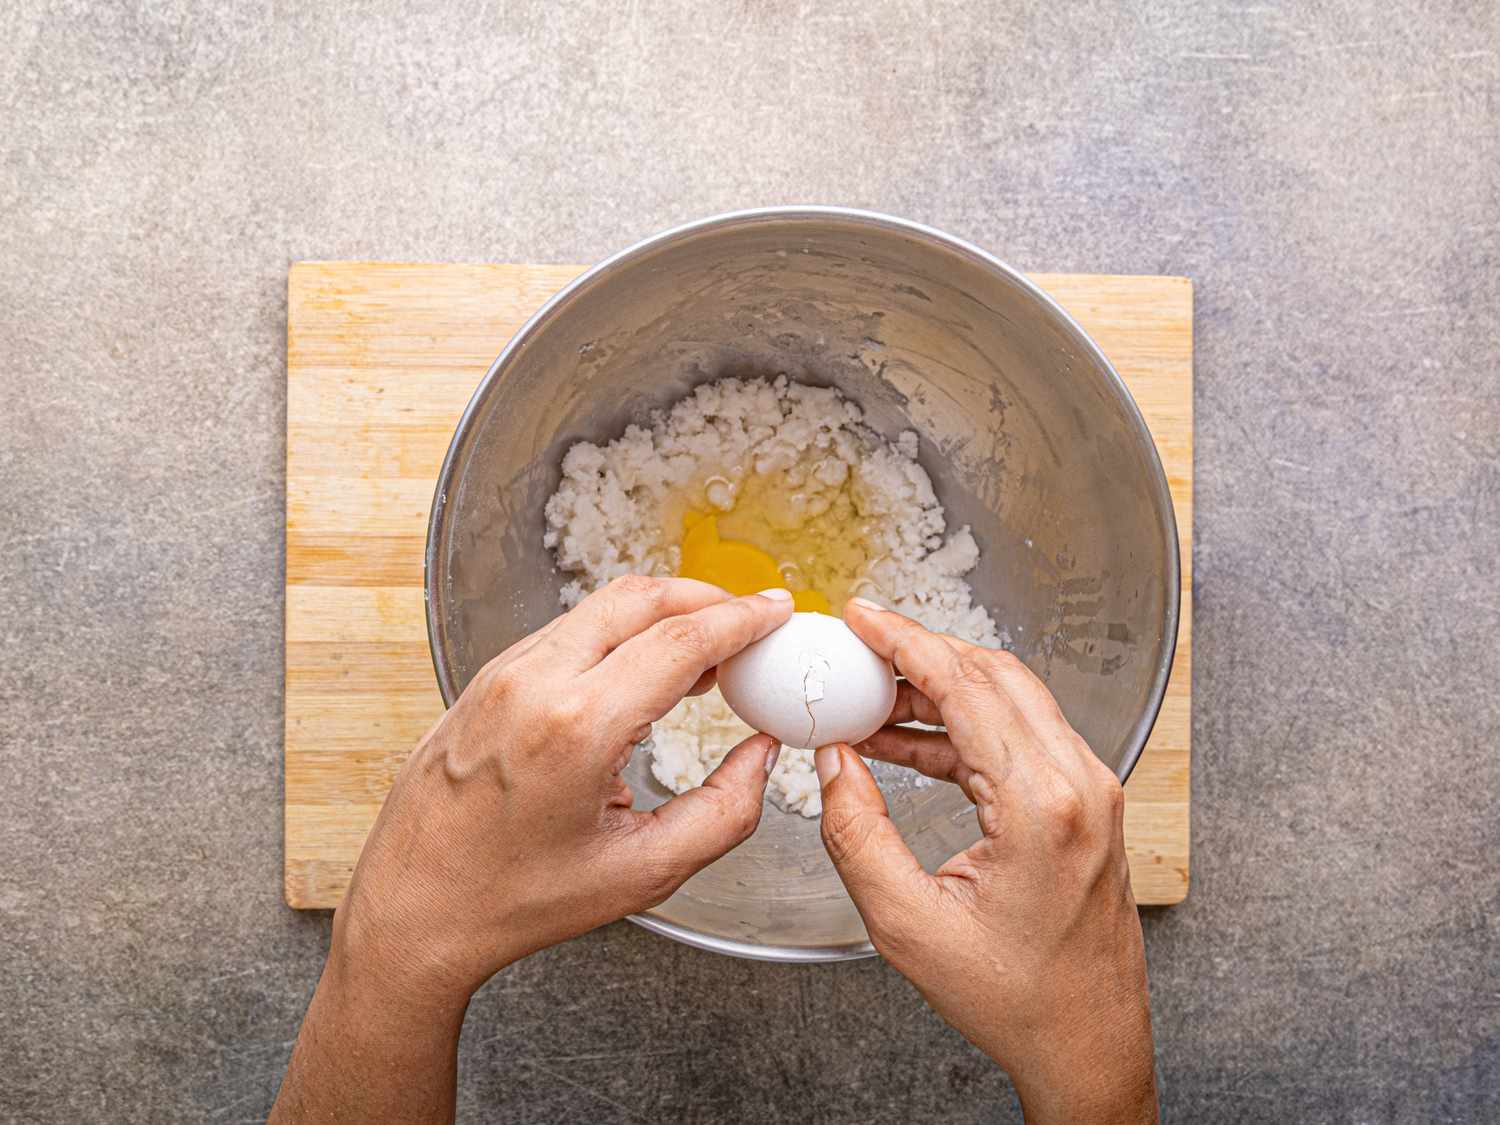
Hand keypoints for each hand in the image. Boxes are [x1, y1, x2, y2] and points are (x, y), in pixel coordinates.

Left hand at [272, 577, 792, 1123]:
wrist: (413, 910)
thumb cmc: (516, 900)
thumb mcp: (642, 872)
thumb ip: (723, 812)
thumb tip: (761, 755)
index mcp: (576, 727)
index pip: (679, 640)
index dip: (741, 618)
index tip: (776, 611)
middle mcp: (533, 683)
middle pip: (641, 599)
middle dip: (707, 600)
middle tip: (750, 623)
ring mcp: (501, 674)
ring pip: (600, 608)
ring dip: (662, 615)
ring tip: (705, 657)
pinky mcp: (486, 679)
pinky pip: (566, 630)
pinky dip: (618, 633)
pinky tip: (642, 673)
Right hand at [815, 600, 1157, 1124]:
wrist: (1086, 1040)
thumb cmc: (1014, 998)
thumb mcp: (908, 925)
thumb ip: (857, 834)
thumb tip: (834, 763)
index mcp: (1040, 805)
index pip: (966, 687)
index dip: (905, 641)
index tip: (864, 616)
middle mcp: (1078, 785)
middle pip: (993, 676)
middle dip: (920, 653)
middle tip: (860, 649)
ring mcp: (1091, 791)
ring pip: (1010, 700)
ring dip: (941, 689)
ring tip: (872, 701)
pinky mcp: (1086, 804)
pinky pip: (1021, 736)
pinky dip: (965, 727)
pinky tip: (910, 741)